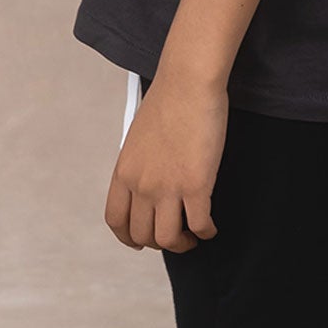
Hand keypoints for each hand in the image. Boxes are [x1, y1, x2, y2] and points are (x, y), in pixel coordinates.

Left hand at [106, 71, 226, 251]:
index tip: (140, 241)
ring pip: (169, 239)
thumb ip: (139, 166)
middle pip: (143, 235)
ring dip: (183, 244)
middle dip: (160, 243)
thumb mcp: (137, 138)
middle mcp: (141, 185)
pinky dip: (206, 232)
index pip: (116, 220)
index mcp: (123, 172)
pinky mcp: (196, 186)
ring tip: (193, 236)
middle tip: (176, 237)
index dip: (128, 237)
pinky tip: (211, 227)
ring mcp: (168, 188)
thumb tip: (148, 186)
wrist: (187, 84)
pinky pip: (200, 225)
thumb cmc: (168, 102)